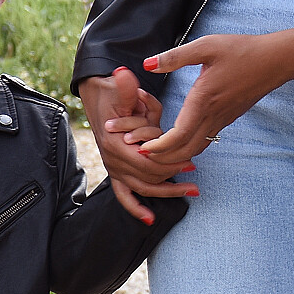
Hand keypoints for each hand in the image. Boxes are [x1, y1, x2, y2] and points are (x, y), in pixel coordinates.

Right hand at [78, 66, 195, 225]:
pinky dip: (136, 208)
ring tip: (192, 191)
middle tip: (195, 171)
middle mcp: (113, 160)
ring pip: (143, 188)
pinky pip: (124, 196)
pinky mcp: (116, 172)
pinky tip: (150, 220)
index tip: (190, 162)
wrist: (98, 99)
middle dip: (173, 176)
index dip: (169, 165)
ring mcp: (114, 169)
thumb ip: (125, 88)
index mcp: (115, 144)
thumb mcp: (121, 91)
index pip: (146, 162)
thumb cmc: (113, 95)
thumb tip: (122, 73)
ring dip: (167, 193)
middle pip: (148, 177)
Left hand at [139, 7, 293, 166]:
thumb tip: (147, 64)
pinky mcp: (227, 119)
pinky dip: (188, 147)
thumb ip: (175, 57)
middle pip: (185, 150)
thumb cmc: (242, 50)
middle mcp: (213, 116)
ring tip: (155, 152)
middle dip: (161, 158)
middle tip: (140, 154)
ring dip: (175, 155)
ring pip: (196, 148)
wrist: (276, 60)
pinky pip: (205, 140)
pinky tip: (177, 142)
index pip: (178, 136)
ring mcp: (222, 120)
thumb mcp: (206, 46)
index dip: (158, 147)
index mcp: (204, 101)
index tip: (140, 147)